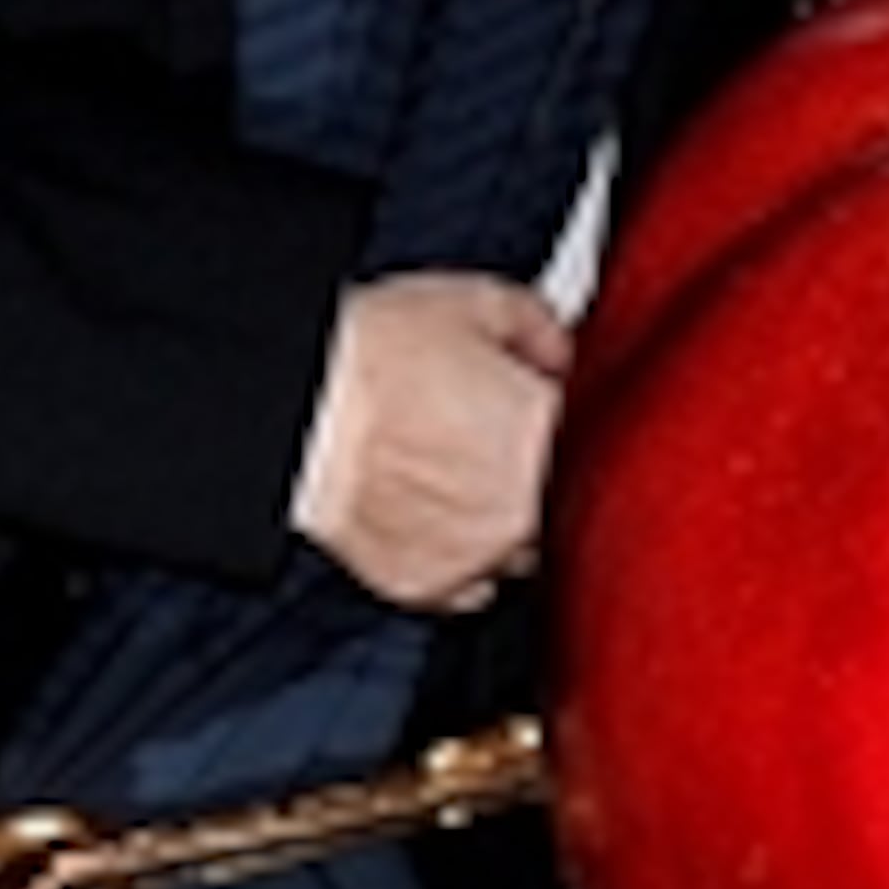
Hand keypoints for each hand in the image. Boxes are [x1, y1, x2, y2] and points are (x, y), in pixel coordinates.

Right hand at [290, 271, 572, 609]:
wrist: (300, 414)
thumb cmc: (375, 357)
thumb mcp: (478, 302)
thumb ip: (542, 328)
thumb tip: (560, 353)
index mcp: (548, 437)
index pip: (588, 435)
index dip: (558, 415)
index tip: (532, 405)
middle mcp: (523, 506)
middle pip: (558, 499)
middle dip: (532, 469)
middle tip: (483, 433)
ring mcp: (477, 552)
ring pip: (518, 546)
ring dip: (500, 517)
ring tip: (451, 471)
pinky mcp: (429, 587)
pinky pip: (468, 581)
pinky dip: (458, 553)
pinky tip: (430, 510)